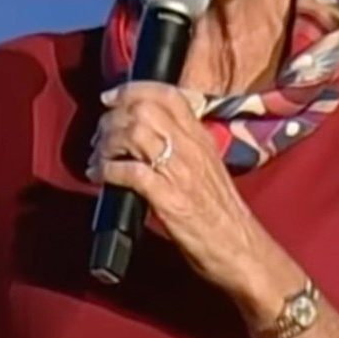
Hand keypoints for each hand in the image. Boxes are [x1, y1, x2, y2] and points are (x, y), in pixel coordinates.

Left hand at [86, 81, 269, 295]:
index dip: (133, 89)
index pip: (169, 94)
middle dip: (112, 119)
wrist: (240, 248)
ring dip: (107, 144)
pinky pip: (132, 172)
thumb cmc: (221, 213)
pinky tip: (101, 178)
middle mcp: (191, 147)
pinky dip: (109, 171)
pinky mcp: (170, 199)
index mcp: (201, 137)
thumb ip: (183, 146)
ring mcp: (181, 171)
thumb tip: (146, 135)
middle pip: (144, 109)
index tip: (110, 97)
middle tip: (99, 137)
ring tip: (97, 159)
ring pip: (135, 133)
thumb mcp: (207, 166)